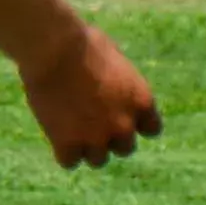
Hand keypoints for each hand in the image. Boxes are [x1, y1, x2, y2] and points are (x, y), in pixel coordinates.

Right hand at [20, 24, 162, 169]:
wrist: (54, 50)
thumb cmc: (81, 42)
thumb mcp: (113, 58)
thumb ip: (118, 81)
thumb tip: (110, 84)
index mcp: (141, 102)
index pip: (152, 130)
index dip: (134, 124)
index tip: (118, 116)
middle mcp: (124, 125)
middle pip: (124, 148)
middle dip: (108, 136)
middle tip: (88, 121)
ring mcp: (95, 137)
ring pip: (97, 159)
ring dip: (85, 146)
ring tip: (68, 128)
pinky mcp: (67, 143)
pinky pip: (69, 161)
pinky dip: (63, 151)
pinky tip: (55, 135)